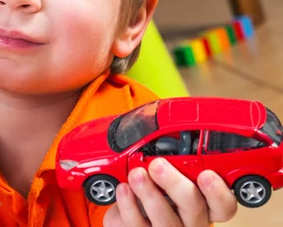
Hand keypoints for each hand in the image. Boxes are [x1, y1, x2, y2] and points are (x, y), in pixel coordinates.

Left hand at [104, 158, 237, 225]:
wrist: (128, 216)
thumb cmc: (153, 191)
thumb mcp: (169, 176)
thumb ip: (174, 162)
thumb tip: (164, 131)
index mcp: (202, 206)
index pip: (224, 206)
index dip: (218, 192)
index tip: (206, 174)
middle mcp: (189, 222)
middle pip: (194, 208)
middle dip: (175, 184)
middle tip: (158, 165)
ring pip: (165, 220)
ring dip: (149, 193)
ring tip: (136, 174)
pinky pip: (136, 225)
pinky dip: (127, 205)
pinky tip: (123, 189)